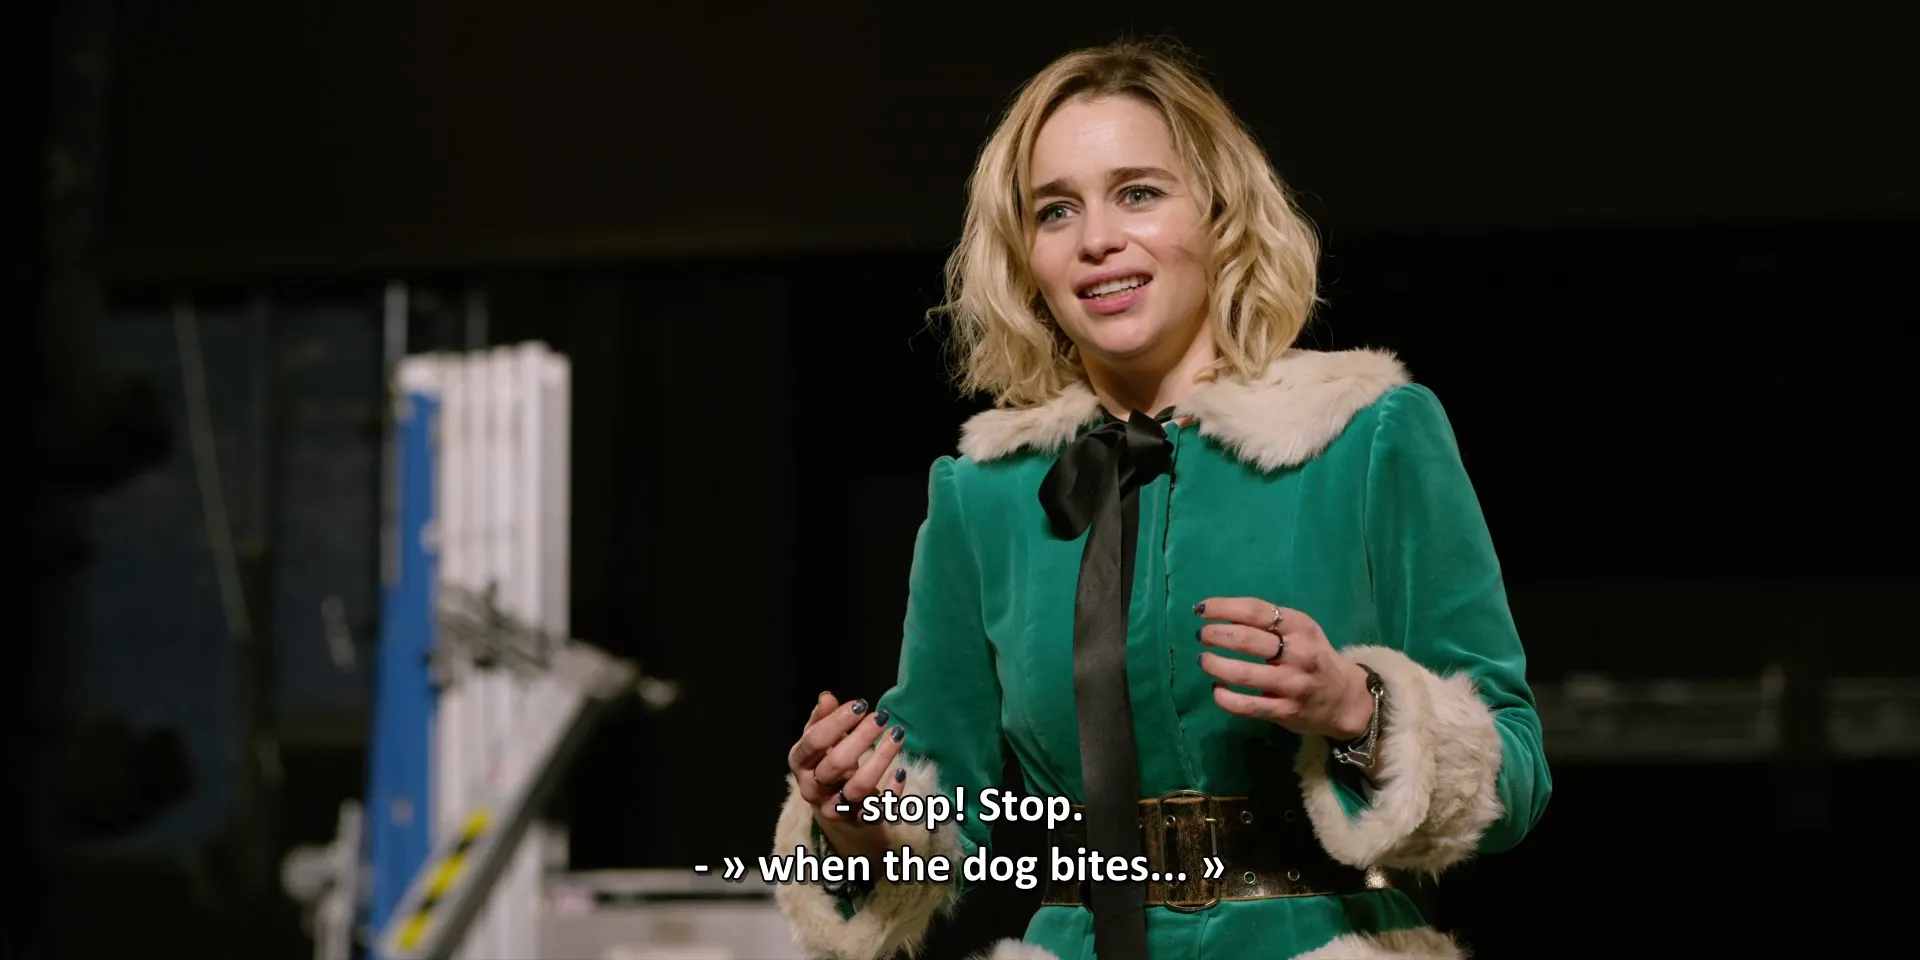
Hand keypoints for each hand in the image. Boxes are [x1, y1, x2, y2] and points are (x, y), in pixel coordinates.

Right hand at [787, 691, 906, 857]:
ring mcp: (834, 808)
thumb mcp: (821, 741)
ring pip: (858, 788)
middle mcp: (812, 788)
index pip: (813, 742)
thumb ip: (822, 719)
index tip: (860, 705)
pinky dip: (891, 792)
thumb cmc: (829, 763)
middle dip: (861, 738)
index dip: (836, 722)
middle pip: (835, 764)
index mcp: (799, 763)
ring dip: (881, 759)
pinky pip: (876, 811)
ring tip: (898, 735)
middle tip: (881, 717)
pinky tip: (901, 771)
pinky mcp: (858, 822)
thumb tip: (826, 698)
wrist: (836, 806)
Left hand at [1195, 597, 1374, 740]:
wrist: (1345, 699)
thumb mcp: (1302, 631)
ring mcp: (1292, 684)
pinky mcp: (1286, 711)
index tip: (1201, 610)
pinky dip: (1225, 698)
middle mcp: (1298, 653)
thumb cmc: (1314, 657)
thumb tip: (1222, 616)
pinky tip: (1217, 690)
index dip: (1223, 608)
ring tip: (1204, 660)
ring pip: (1243, 674)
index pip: (1256, 611)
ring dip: (1215, 665)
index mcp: (1300, 626)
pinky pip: (1247, 706)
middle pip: (1247, 640)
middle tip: (1202, 636)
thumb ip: (1270, 623)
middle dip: (1216, 635)